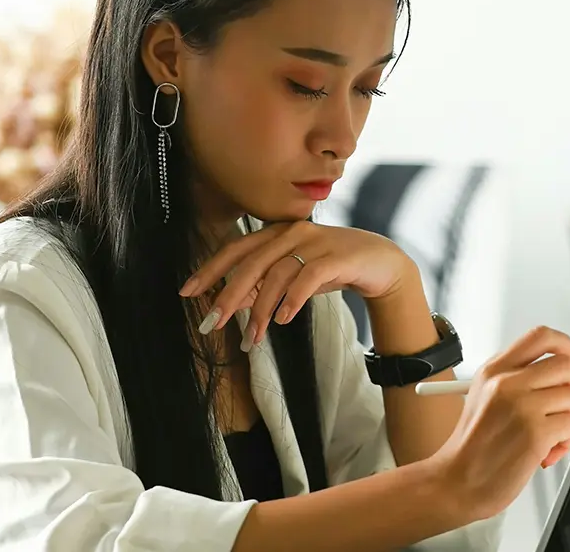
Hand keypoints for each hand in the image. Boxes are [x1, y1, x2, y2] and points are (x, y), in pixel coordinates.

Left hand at [180, 220, 415, 348]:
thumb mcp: (292, 276)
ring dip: (260, 309)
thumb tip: (228, 303)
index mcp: (277, 232)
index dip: (210, 270)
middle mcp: (292, 232)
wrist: (382, 263)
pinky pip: (307, 278)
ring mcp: (316, 242)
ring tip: (252, 337)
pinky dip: (292, 299)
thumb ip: (263, 284)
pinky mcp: (337, 257)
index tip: (187, 293)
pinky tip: (282, 319)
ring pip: (277, 274)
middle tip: (212, 323)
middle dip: (228, 294)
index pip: (236, 249)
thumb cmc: (331, 269)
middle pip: (251, 262)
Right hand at [426, 326, 569, 521]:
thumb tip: (561, 370)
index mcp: (494, 369)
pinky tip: (544, 453)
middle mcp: (506, 382)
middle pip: (566, 365)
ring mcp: (521, 405)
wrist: (456, 482)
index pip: (541, 336)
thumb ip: (517, 379)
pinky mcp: (534, 432)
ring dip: (567, 421)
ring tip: (547, 438)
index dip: (566, 346)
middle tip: (561, 407)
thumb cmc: (473, 447)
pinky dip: (564, 443)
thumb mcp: (483, 397)